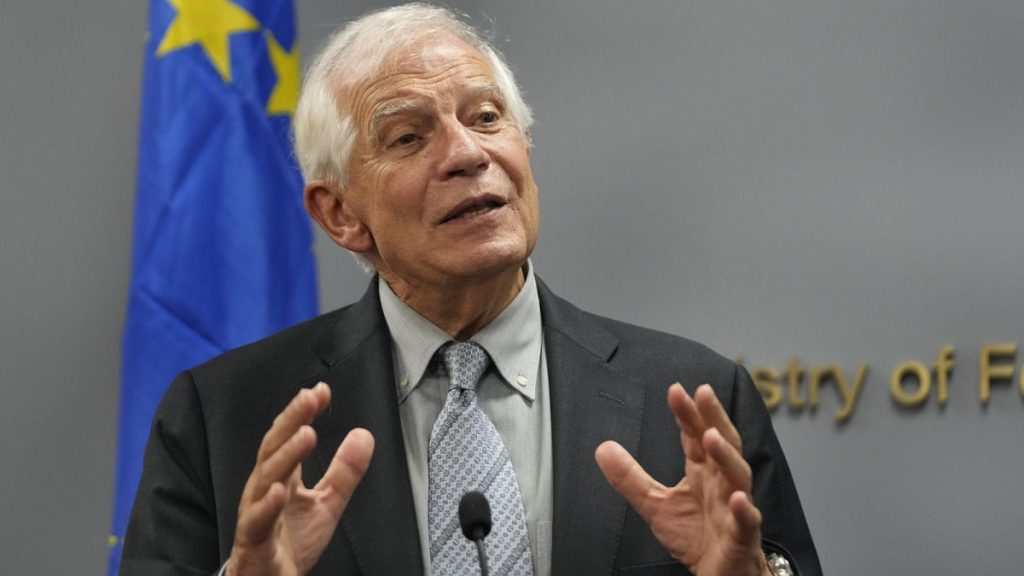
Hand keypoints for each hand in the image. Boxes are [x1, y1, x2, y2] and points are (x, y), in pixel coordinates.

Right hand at [228, 382, 374, 575]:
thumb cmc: (289, 544)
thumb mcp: (327, 504)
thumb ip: (344, 471)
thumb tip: (363, 435)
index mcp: (281, 477)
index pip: (290, 437)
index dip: (303, 413)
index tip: (322, 391)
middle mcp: (265, 490)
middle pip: (274, 448)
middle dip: (291, 421)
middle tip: (310, 397)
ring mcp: (256, 514)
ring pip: (265, 479)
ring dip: (285, 456)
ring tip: (306, 434)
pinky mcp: (253, 543)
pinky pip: (256, 522)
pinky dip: (266, 506)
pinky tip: (279, 490)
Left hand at [595, 383, 768, 575]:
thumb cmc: (697, 537)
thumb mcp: (655, 505)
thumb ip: (630, 478)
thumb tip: (603, 449)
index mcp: (703, 472)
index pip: (696, 436)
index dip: (687, 414)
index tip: (675, 391)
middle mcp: (722, 483)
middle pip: (722, 444)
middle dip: (713, 418)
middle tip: (702, 394)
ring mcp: (735, 507)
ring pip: (737, 476)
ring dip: (726, 456)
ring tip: (711, 437)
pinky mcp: (742, 536)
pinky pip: (747, 521)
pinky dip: (744, 509)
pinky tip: (738, 498)